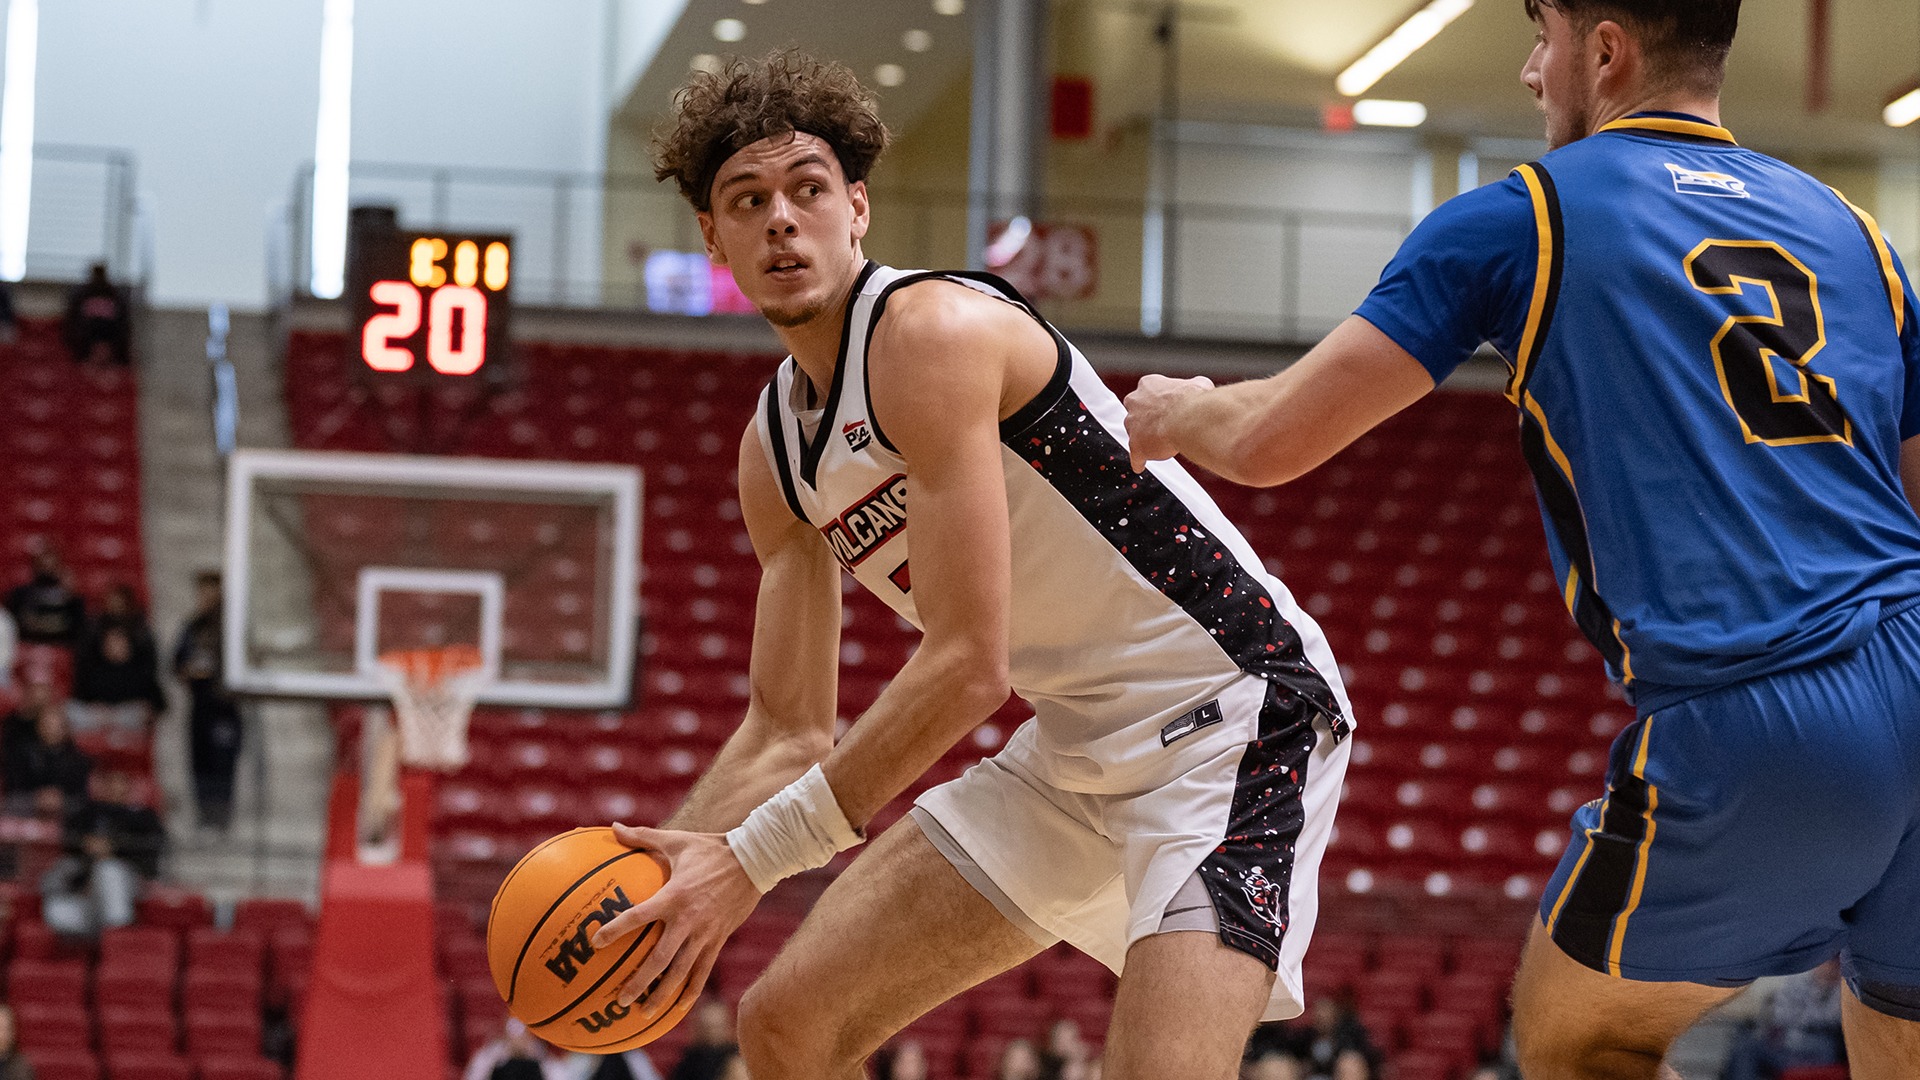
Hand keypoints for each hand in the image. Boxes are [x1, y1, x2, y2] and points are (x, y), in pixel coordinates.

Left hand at [589, 823, 760, 1019]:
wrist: (754, 861)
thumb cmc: (710, 849)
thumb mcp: (676, 840)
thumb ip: (642, 837)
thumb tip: (612, 827)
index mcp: (673, 896)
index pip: (639, 916)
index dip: (617, 929)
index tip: (595, 942)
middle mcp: (688, 920)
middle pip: (660, 958)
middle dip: (639, 981)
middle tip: (619, 998)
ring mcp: (705, 933)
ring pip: (682, 971)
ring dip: (662, 994)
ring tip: (644, 1012)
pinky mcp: (718, 940)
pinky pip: (703, 971)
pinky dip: (691, 991)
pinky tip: (678, 1008)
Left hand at [1123, 374, 1214, 471]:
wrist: (1189, 419)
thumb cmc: (1193, 401)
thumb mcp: (1198, 385)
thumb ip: (1192, 387)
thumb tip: (1200, 387)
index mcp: (1149, 385)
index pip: (1148, 392)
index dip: (1158, 401)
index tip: (1166, 407)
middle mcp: (1136, 402)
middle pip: (1136, 411)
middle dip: (1147, 418)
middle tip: (1161, 424)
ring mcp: (1133, 424)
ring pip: (1133, 432)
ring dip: (1144, 438)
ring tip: (1156, 444)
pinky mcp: (1136, 445)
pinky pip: (1135, 456)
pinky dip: (1139, 461)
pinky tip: (1141, 465)